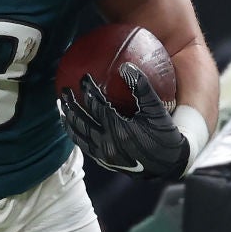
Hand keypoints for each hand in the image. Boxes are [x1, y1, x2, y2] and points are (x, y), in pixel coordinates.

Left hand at [58, 62, 188, 179]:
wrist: (168, 165)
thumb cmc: (164, 134)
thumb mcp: (157, 111)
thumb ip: (142, 88)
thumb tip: (126, 66)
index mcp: (119, 129)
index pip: (97, 105)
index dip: (88, 90)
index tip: (83, 77)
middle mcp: (107, 142)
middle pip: (82, 119)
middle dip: (71, 102)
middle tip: (64, 89)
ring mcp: (102, 153)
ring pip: (79, 133)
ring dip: (68, 117)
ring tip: (62, 104)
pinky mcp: (102, 160)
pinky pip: (82, 145)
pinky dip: (73, 133)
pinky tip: (68, 123)